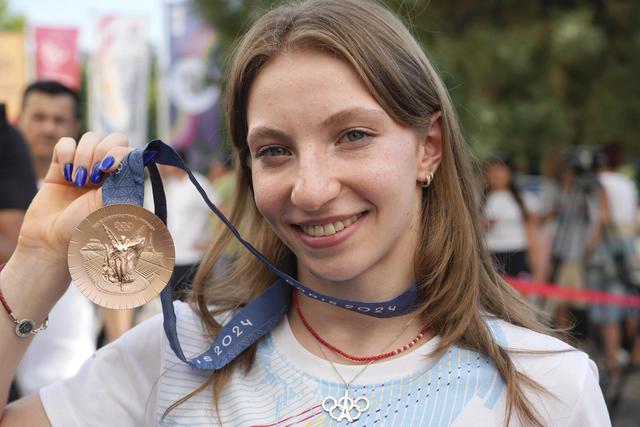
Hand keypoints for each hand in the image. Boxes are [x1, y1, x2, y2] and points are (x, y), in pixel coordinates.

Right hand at [16, 132, 131, 264]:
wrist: (52, 243)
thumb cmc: (87, 231)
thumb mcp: (112, 207)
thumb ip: (123, 181)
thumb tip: (132, 155)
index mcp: (124, 181)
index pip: (130, 150)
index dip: (120, 153)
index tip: (109, 170)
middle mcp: (107, 172)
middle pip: (114, 137)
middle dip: (103, 150)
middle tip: (95, 176)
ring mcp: (84, 167)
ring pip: (90, 138)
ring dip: (84, 155)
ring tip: (78, 181)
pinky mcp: (60, 166)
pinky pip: (66, 142)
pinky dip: (66, 154)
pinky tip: (65, 175)